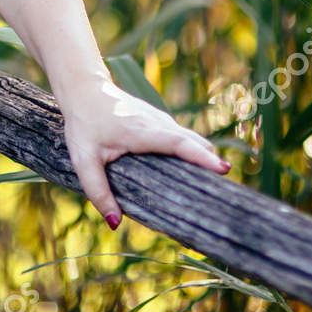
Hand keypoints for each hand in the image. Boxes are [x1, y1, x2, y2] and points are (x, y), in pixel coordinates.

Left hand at [56, 77, 229, 229]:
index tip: (223, 169)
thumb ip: (98, 190)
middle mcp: (157, 123)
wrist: (84, 89)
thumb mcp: (84, 159)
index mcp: (143, 131)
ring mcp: (160, 119)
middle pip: (193, 142)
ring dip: (204, 156)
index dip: (202, 157)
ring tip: (216, 184)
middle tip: (227, 189)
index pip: (180, 144)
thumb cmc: (83, 124)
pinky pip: (182, 136)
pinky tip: (195, 169)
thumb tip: (114, 222)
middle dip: (210, 163)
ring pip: (190, 138)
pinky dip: (194, 150)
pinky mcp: (158, 120)